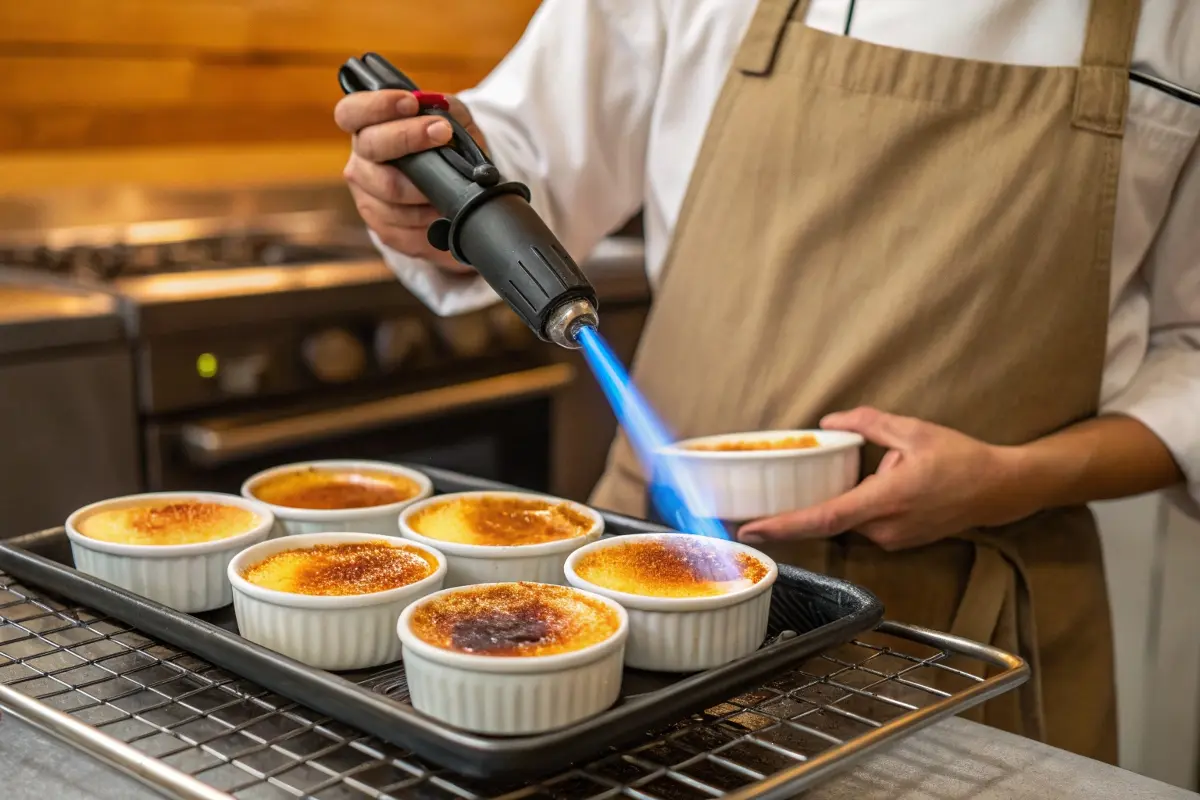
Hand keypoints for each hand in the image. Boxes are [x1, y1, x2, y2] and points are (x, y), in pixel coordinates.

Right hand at [335, 89, 485, 273]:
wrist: (459, 196)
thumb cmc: (448, 150)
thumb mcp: (453, 120)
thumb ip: (446, 108)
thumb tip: (442, 109)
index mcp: (367, 130)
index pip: (351, 112)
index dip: (376, 105)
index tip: (410, 102)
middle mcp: (361, 163)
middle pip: (372, 147)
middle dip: (408, 137)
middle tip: (442, 132)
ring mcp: (368, 198)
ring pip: (390, 190)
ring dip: (426, 184)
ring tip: (452, 181)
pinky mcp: (384, 230)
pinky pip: (404, 225)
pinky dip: (430, 218)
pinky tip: (444, 212)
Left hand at [737, 407, 1034, 550]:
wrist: (998, 489)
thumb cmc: (960, 458)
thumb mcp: (912, 430)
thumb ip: (867, 424)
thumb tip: (829, 423)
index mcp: (885, 500)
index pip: (823, 518)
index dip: (784, 525)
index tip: (752, 528)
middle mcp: (884, 528)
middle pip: (828, 517)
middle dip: (800, 508)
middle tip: (764, 501)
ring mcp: (891, 539)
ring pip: (846, 518)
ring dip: (839, 499)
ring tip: (864, 474)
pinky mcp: (897, 541)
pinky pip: (862, 522)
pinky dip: (854, 505)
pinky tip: (875, 484)